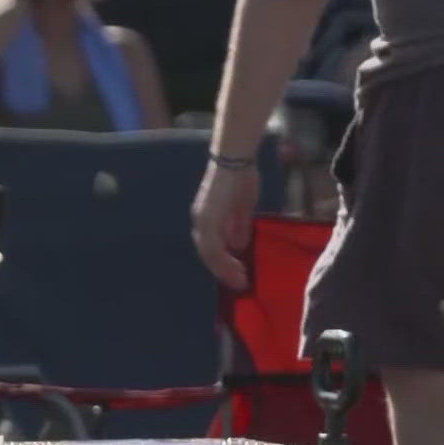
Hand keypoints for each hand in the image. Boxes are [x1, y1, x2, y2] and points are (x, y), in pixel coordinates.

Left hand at [191, 161, 259, 290]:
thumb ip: (238, 227)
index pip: (211, 247)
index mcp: (207, 219)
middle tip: (238, 284)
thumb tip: (238, 246)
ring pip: (209, 254)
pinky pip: (214, 246)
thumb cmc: (240, 178)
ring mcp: (203, 221)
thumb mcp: (242, 207)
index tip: (236, 275)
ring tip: (239, 281)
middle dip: (223, 271)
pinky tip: (237, 268)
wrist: (235, 159)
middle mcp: (201, 222)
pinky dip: (224, 260)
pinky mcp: (208, 219)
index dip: (222, 262)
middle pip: (208, 254)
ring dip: (225, 269)